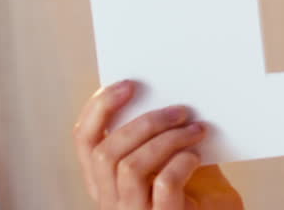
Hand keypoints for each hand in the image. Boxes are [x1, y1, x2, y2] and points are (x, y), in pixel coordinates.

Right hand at [73, 80, 243, 209]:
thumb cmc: (199, 188)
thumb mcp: (172, 156)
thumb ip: (159, 132)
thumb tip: (166, 90)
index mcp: (104, 180)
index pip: (85, 141)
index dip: (99, 109)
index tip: (128, 84)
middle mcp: (110, 200)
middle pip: (106, 152)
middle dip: (144, 123)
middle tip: (181, 110)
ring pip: (130, 167)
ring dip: (167, 139)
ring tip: (196, 130)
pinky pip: (163, 183)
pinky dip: (181, 162)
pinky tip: (196, 157)